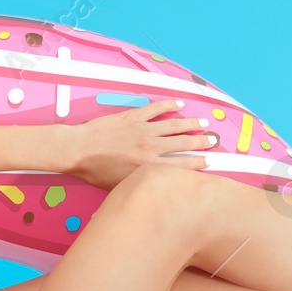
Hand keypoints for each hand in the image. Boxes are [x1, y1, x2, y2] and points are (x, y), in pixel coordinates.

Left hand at [65, 100, 214, 188]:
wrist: (79, 150)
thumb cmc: (96, 172)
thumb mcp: (122, 186)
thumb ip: (143, 182)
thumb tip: (156, 185)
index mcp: (149, 166)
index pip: (181, 165)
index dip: (197, 163)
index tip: (208, 161)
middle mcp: (150, 147)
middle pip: (183, 143)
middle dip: (200, 142)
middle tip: (212, 141)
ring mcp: (142, 130)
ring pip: (173, 126)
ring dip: (190, 124)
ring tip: (203, 124)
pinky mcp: (133, 117)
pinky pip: (155, 109)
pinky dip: (169, 106)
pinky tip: (179, 105)